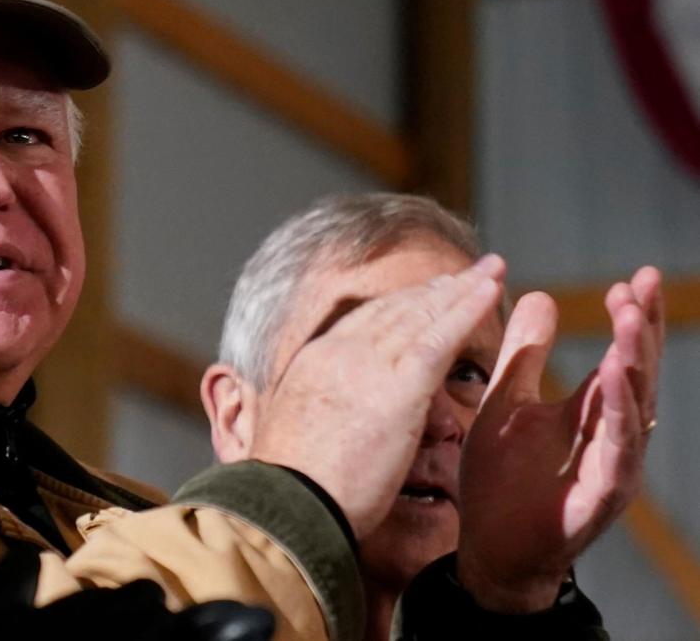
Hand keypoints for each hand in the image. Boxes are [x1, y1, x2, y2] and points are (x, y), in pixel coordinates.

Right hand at [248, 255, 504, 537]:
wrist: (286, 505)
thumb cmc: (288, 493)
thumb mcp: (293, 440)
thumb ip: (315, 420)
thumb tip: (320, 427)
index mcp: (313, 364)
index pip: (363, 323)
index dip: (398, 307)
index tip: (423, 296)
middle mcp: (340, 353)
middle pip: (396, 310)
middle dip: (433, 290)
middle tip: (464, 274)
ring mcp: (369, 365)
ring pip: (423, 315)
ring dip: (461, 290)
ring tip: (489, 272)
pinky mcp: (400, 388)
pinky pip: (441, 337)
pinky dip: (468, 310)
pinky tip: (491, 293)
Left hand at [457, 267, 663, 611]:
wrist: (489, 547)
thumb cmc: (501, 478)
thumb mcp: (505, 402)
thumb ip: (523, 355)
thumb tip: (539, 294)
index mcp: (590, 411)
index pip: (622, 356)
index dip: (631, 319)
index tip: (631, 278)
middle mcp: (610, 435)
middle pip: (638, 374)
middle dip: (643, 330)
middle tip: (640, 285)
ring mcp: (611, 467)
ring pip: (635, 409)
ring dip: (635, 363)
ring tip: (631, 320)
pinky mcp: (601, 497)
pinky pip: (618, 453)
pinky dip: (619, 416)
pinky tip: (616, 379)